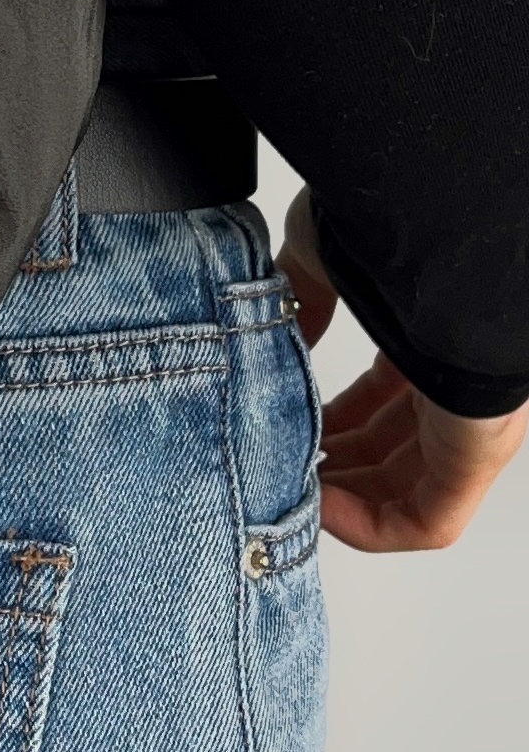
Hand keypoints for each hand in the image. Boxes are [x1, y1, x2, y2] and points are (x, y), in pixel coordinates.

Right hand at [277, 189, 528, 550]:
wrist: (439, 224)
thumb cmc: (390, 225)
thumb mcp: (319, 261)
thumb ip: (297, 300)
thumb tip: (277, 332)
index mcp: (422, 338)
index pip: (378, 401)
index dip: (327, 423)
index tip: (282, 431)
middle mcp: (450, 385)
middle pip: (389, 450)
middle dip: (329, 466)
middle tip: (280, 471)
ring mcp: (467, 423)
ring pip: (406, 492)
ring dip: (343, 504)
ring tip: (292, 497)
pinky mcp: (475, 455)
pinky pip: (427, 520)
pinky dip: (371, 528)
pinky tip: (323, 512)